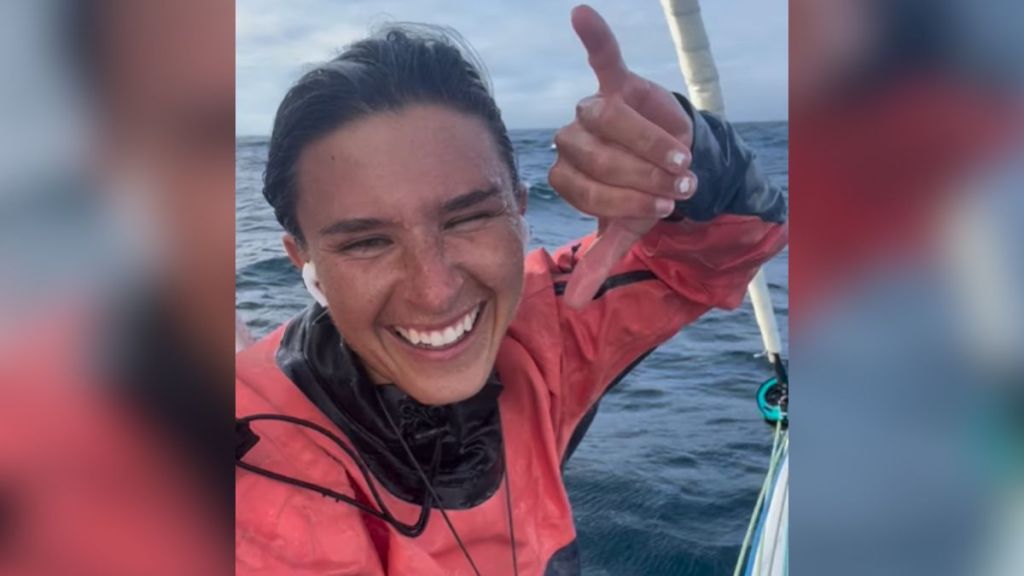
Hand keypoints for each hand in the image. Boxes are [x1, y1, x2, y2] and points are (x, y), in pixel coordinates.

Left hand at [550, 4, 695, 308]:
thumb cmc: (644, 196)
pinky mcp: (618, 83)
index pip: (584, 186)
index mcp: (569, 175)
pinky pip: (602, 57)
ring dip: (647, 141)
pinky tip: (581, 14)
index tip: (661, 208)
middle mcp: (573, 140)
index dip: (623, 198)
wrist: (676, 165)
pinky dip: (594, 36)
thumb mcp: (624, 232)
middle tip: (676, 184)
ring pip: (607, 118)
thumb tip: (572, 306)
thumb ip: (598, 263)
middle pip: (594, 154)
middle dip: (639, 175)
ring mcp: (593, 109)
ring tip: (679, 156)